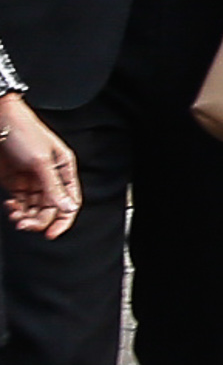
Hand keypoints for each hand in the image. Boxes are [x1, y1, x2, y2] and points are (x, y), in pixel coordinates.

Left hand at [0, 95, 79, 237]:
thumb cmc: (23, 131)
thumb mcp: (41, 161)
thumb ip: (53, 187)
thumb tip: (67, 208)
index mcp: (63, 169)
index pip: (70, 201)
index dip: (63, 219)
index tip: (51, 233)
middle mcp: (49, 177)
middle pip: (50, 208)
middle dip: (38, 219)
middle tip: (26, 224)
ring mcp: (31, 180)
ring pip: (33, 209)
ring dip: (25, 216)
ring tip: (16, 216)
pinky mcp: (14, 183)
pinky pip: (19, 203)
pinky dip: (15, 209)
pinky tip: (11, 207)